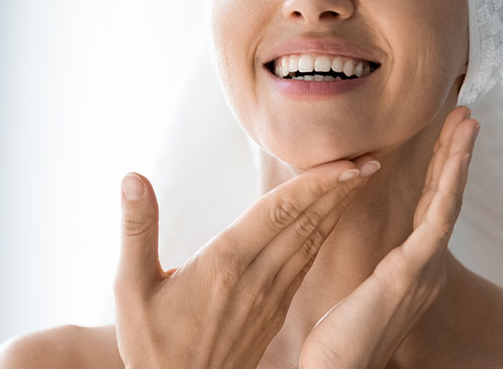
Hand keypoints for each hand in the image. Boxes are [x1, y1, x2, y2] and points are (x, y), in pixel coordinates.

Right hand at [113, 154, 381, 368]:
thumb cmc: (152, 342)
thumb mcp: (130, 287)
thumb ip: (137, 229)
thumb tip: (132, 177)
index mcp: (226, 264)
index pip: (278, 213)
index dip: (315, 186)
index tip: (347, 164)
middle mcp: (258, 276)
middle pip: (306, 222)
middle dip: (340, 189)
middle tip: (372, 159)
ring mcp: (272, 294)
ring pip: (312, 240)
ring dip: (338, 207)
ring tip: (362, 179)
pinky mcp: (277, 307)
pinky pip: (307, 260)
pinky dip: (325, 232)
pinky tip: (334, 216)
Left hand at [299, 105, 479, 368]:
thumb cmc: (345, 336)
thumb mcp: (368, 290)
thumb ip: (384, 268)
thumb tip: (386, 254)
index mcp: (415, 265)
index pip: (432, 207)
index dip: (443, 171)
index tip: (449, 139)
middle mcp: (428, 264)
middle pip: (447, 197)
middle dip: (457, 154)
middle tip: (468, 116)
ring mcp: (424, 267)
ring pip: (448, 200)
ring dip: (459, 158)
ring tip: (468, 122)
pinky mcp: (411, 271)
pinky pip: (437, 219)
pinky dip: (448, 185)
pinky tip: (456, 158)